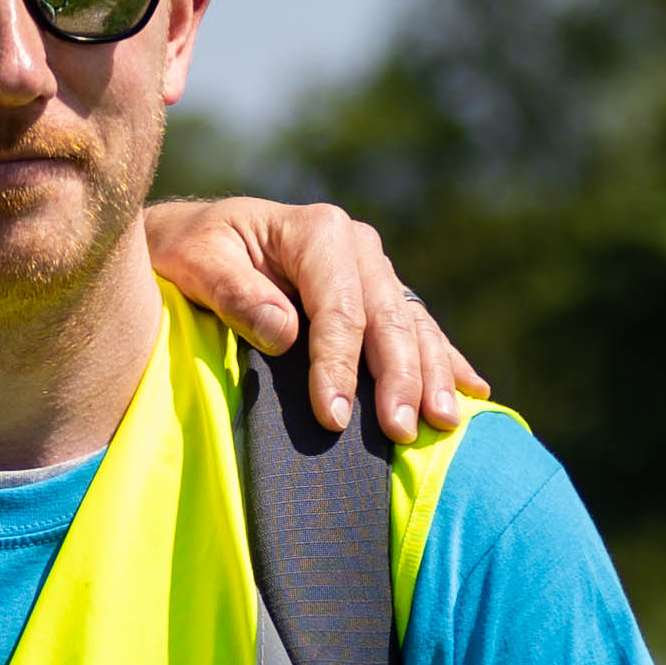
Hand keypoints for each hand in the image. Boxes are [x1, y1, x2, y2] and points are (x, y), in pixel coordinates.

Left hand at [145, 196, 484, 442]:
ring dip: (431, 376)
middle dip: (398, 378)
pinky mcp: (380, 294)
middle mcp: (357, 246)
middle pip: (387, 318)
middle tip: (401, 433)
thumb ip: (234, 294)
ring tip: (443, 423)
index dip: (339, 366)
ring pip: (414, 326)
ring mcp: (375, 270)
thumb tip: (284, 333)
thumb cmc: (192, 252)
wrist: (199, 239)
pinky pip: (419, 329)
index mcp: (317, 231)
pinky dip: (445, 360)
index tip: (335, 418)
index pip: (338, 308)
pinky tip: (473, 392)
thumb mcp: (196, 263)